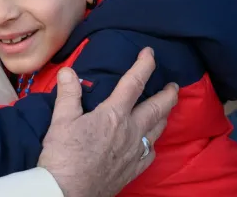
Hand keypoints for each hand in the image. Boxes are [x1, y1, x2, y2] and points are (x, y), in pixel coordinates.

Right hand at [38, 48, 178, 196]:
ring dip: (165, 115)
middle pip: (158, 108)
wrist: (69, 191)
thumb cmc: (64, 154)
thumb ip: (68, 93)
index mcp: (114, 115)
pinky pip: (151, 151)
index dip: (144, 65)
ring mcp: (136, 152)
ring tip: (166, 109)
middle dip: (168, 94)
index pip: (134, 83)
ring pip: (159, 129)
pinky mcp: (134, 169)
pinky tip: (149, 141)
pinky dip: (154, 140)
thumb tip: (68, 71)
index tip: (150, 53)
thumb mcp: (62, 119)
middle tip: (174, 85)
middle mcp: (131, 131)